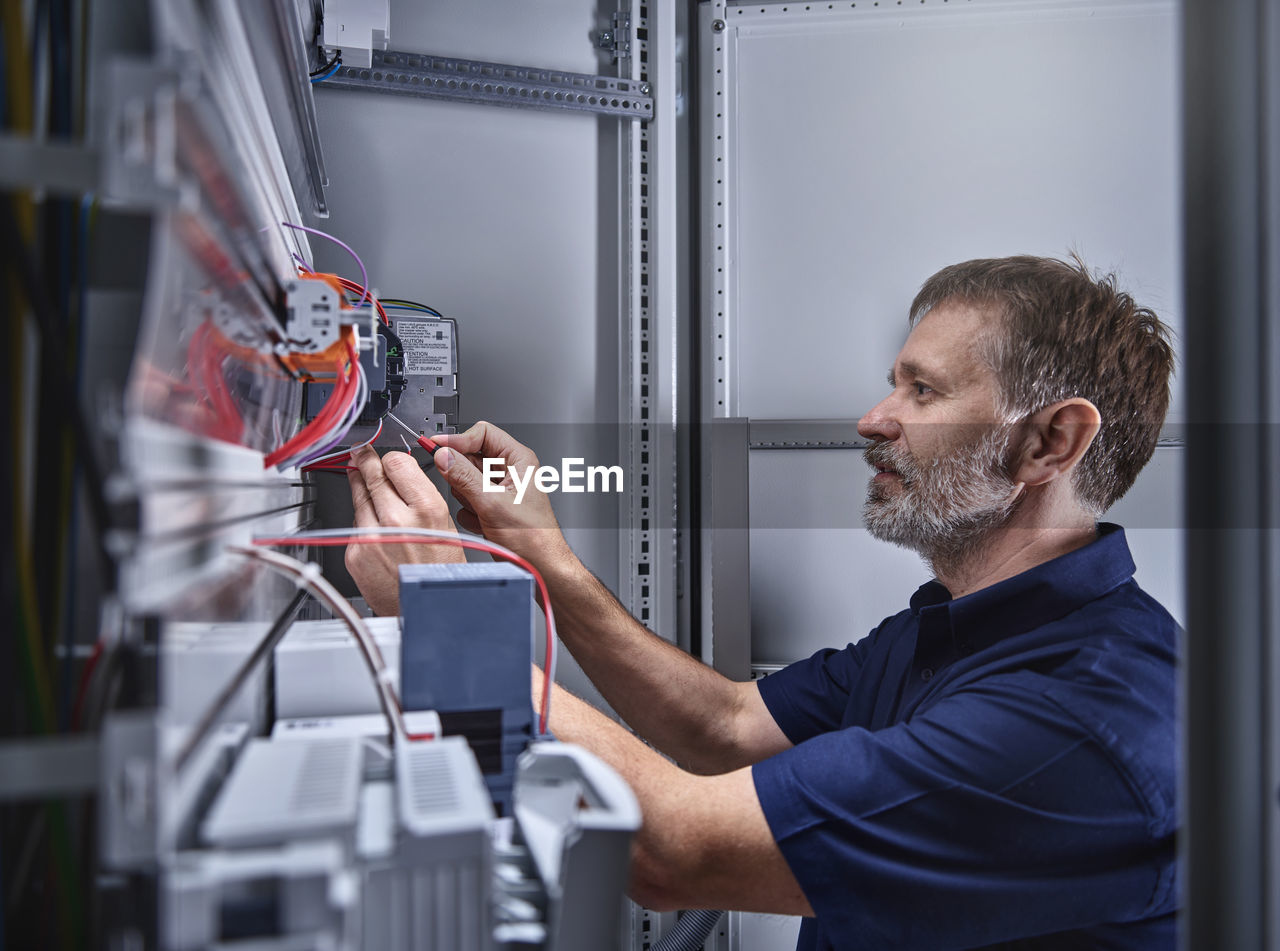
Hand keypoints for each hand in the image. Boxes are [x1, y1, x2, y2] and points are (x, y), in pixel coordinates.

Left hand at [346, 446, 464, 614]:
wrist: (424, 610)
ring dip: (361, 488)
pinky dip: (362, 522)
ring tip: (361, 479)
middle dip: (365, 461)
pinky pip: (355, 526)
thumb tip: (400, 476)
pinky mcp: (355, 553)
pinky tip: (372, 525)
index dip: (389, 458)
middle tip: (360, 453)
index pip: (396, 463)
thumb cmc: (440, 573)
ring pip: (359, 498)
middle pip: (372, 475)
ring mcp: (371, 536)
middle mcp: (396, 520)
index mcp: (426, 509)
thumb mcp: (446, 527)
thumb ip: (421, 498)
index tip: (384, 456)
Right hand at [432, 421, 575, 574]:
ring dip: (466, 498)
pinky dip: (470, 513)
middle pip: (469, 457)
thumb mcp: (493, 503)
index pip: (482, 433)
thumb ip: (464, 477)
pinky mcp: (490, 506)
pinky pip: (466, 500)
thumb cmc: (534, 537)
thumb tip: (443, 456)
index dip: (458, 440)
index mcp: (518, 459)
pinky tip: (483, 524)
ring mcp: (498, 489)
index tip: (436, 448)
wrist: (540, 567)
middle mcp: (509, 471)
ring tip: (481, 512)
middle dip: (463, 477)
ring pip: (464, 480)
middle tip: (466, 491)